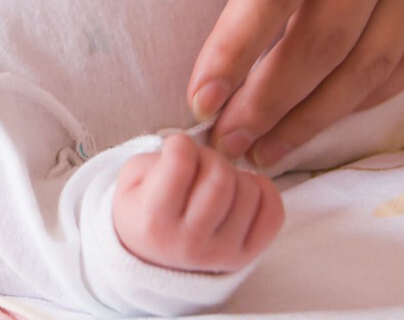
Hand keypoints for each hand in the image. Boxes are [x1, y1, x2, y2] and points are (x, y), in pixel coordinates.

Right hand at [112, 134, 282, 273]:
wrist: (152, 260)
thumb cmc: (142, 212)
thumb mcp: (129, 182)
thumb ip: (155, 159)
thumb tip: (195, 150)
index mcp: (154, 221)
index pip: (180, 164)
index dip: (179, 144)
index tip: (176, 148)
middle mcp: (189, 242)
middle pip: (220, 177)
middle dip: (210, 157)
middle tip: (198, 164)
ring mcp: (222, 252)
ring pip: (250, 191)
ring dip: (234, 174)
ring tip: (214, 182)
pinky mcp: (246, 256)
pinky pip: (273, 212)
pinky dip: (262, 191)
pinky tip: (241, 191)